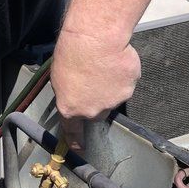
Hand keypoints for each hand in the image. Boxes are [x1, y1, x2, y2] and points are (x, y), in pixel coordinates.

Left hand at [51, 28, 140, 150]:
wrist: (96, 39)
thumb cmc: (72, 53)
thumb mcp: (58, 77)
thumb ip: (69, 94)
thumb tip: (76, 95)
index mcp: (71, 109)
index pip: (73, 132)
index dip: (76, 141)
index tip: (79, 148)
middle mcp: (93, 111)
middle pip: (97, 114)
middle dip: (96, 103)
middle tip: (93, 84)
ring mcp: (114, 101)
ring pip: (113, 99)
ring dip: (110, 88)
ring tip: (104, 67)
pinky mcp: (130, 88)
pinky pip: (126, 84)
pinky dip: (122, 76)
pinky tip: (116, 62)